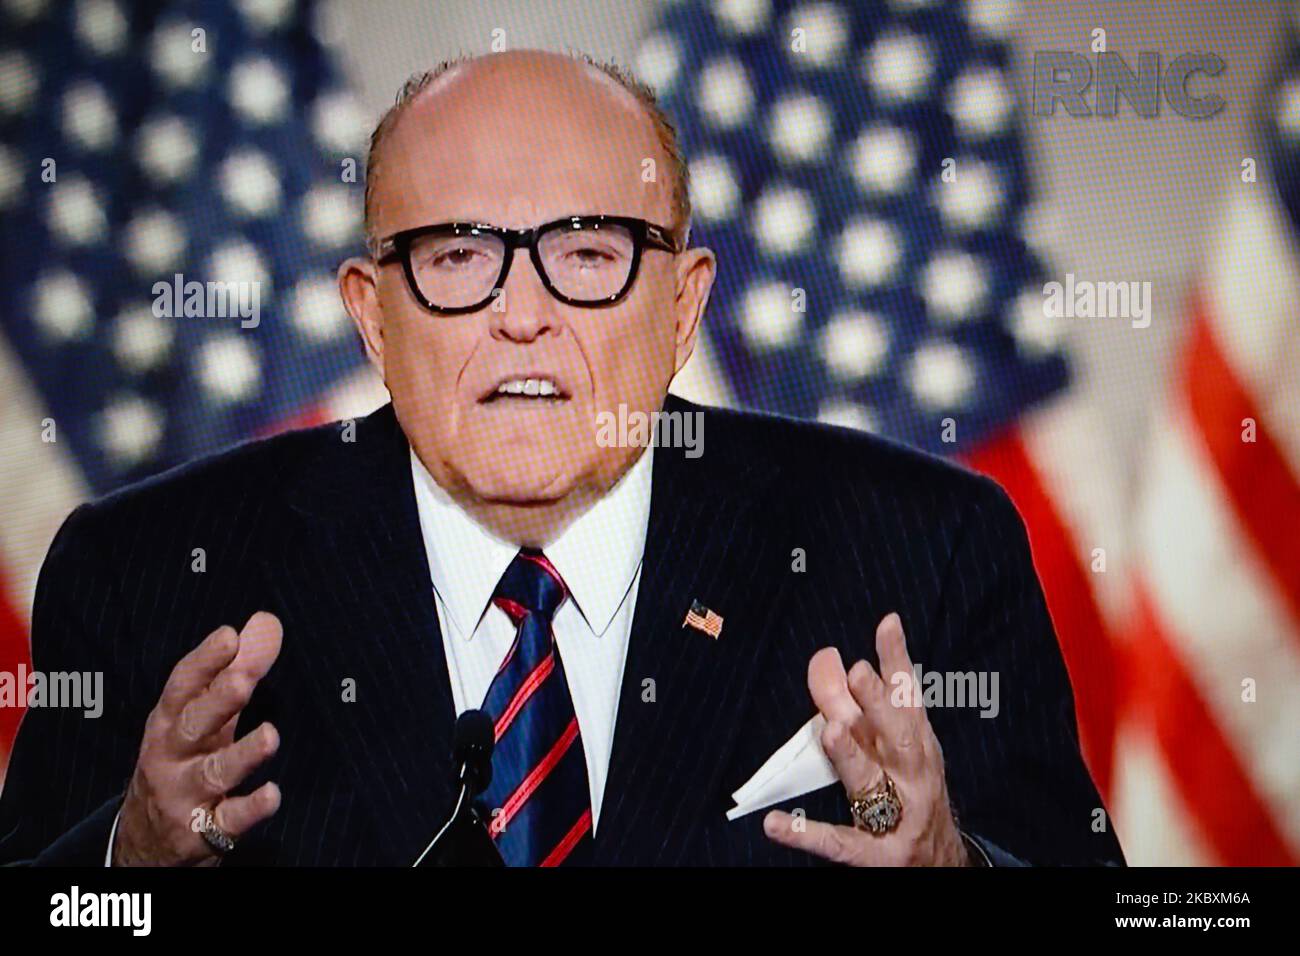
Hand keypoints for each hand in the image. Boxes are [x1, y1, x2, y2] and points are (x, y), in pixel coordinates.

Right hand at [112, 612, 283, 865]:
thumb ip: (238, 670)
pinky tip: (272, 795)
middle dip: (218, 701)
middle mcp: (171, 756)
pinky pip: (227, 821)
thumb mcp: (205, 717)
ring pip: (213, 773)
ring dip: (242, 755)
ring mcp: (185, 795)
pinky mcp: (202, 832)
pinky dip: (249, 809)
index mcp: (169, 722)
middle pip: (193, 725)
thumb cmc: (184, 759)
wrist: (145, 841)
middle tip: (245, 679)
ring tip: (270, 736)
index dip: (205, 661)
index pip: (183, 686)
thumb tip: (267, 621)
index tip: (229, 635)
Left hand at [762, 613, 970, 865]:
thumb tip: (826, 659)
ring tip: (830, 731)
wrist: (940, 866)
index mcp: (917, 746)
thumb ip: (860, 707)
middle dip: (877, 703)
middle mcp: (912, 776)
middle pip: (895, 736)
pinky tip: (775, 824)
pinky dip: (805, 833)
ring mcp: (896, 816)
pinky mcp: (874, 854)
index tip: (886, 624)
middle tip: (857, 672)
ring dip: (850, 756)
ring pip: (869, 782)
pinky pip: (837, 842)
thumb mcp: (895, 749)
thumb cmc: (910, 794)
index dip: (898, 661)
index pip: (907, 698)